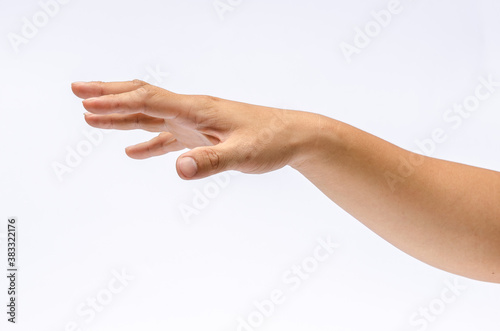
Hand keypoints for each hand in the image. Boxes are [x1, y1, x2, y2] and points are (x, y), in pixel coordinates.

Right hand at [71, 80, 316, 179]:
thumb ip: (212, 161)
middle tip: (76, 91)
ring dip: (120, 114)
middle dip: (108, 95)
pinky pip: (166, 135)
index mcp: (197, 110)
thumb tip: (178, 167)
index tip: (86, 103)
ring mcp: (195, 122)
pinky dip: (146, 140)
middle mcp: (191, 110)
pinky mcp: (201, 135)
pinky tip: (132, 151)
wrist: (293, 136)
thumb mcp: (244, 155)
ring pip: (150, 114)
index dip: (116, 102)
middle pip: (142, 98)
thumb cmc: (271, 141)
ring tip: (92, 115)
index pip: (148, 100)